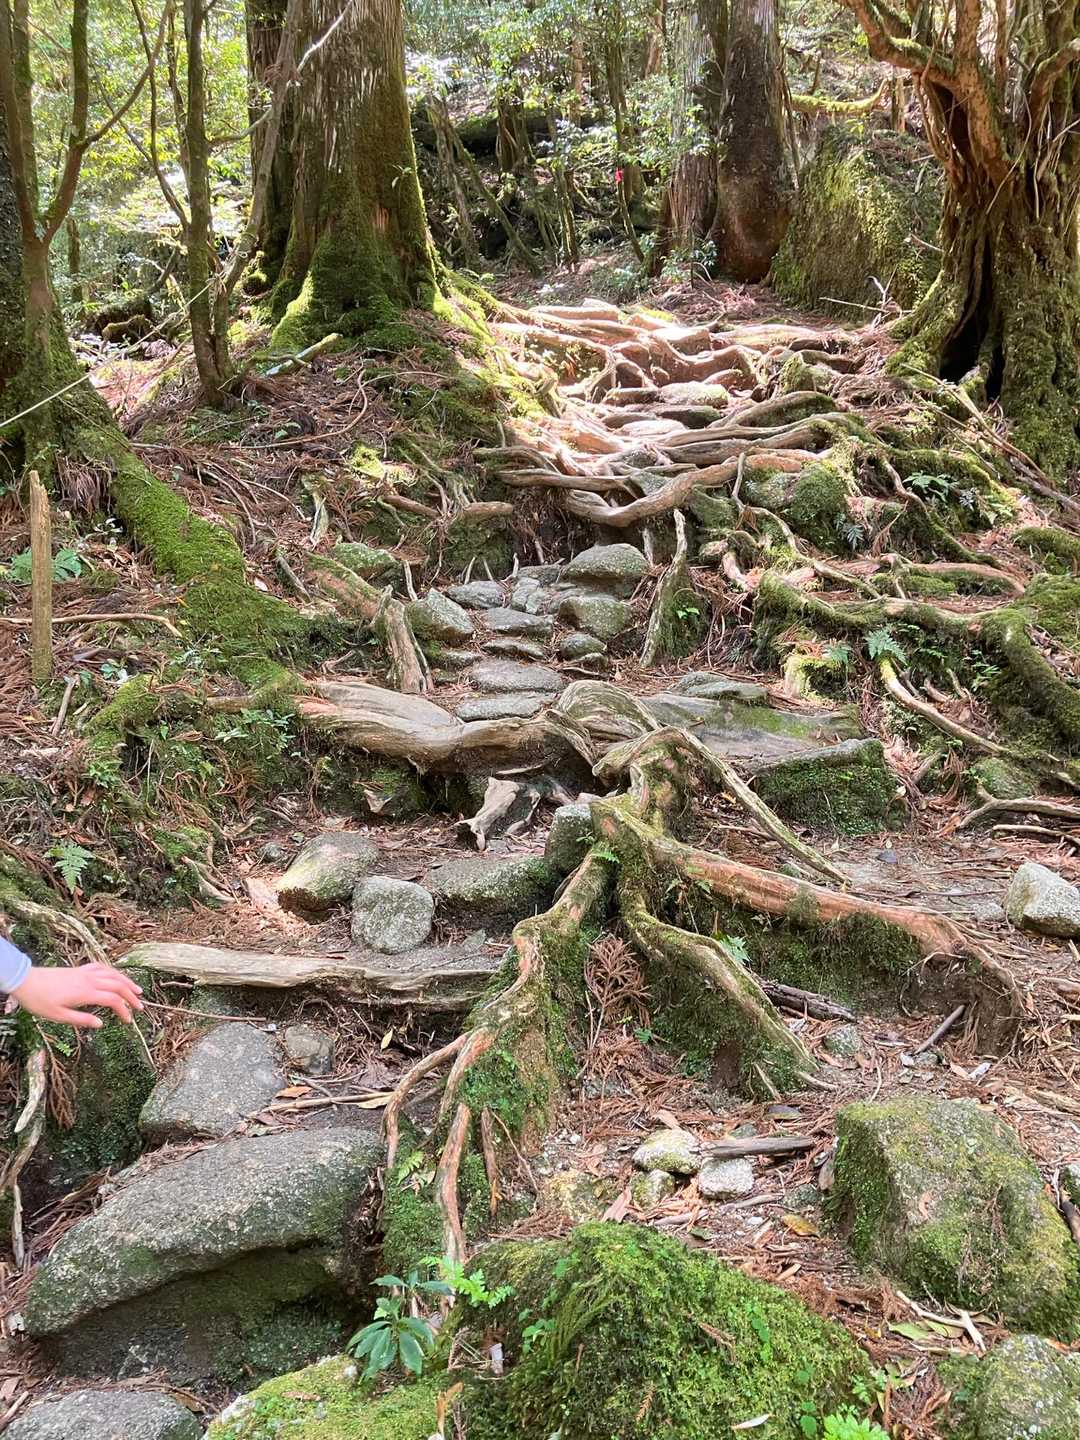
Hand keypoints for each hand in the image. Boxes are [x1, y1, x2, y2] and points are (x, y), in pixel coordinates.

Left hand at [12, 964, 144, 1029]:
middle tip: (140, 1007)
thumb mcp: (58, 1016)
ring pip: (112, 974)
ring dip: (126, 982)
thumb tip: (100, 1024)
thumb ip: (81, 1020)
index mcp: (86, 992)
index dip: (123, 1010)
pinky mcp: (79, 969)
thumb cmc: (40, 1001)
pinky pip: (102, 967)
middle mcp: (89, 980)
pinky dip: (113, 971)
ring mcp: (85, 973)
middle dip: (131, 996)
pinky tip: (115, 976)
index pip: (112, 1000)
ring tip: (137, 990)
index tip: (128, 1020)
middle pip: (117, 985)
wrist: (26, 981)